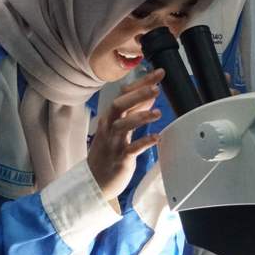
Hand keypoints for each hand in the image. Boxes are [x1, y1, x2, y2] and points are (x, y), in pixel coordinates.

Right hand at [87, 69, 163, 200]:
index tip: (158, 73)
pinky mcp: (120, 158)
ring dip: (141, 117)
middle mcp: (110, 127)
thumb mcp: (120, 127)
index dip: (141, 83)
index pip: (124, 94)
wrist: (95, 181)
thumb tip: (150, 92)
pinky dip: (144, 142)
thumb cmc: (109, 151)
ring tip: (157, 113)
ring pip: (124, 125)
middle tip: (156, 87)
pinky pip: (132, 148)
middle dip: (138, 95)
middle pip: (120, 105)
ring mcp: (114, 143)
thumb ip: (135, 110)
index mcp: (110, 117)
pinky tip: (156, 138)